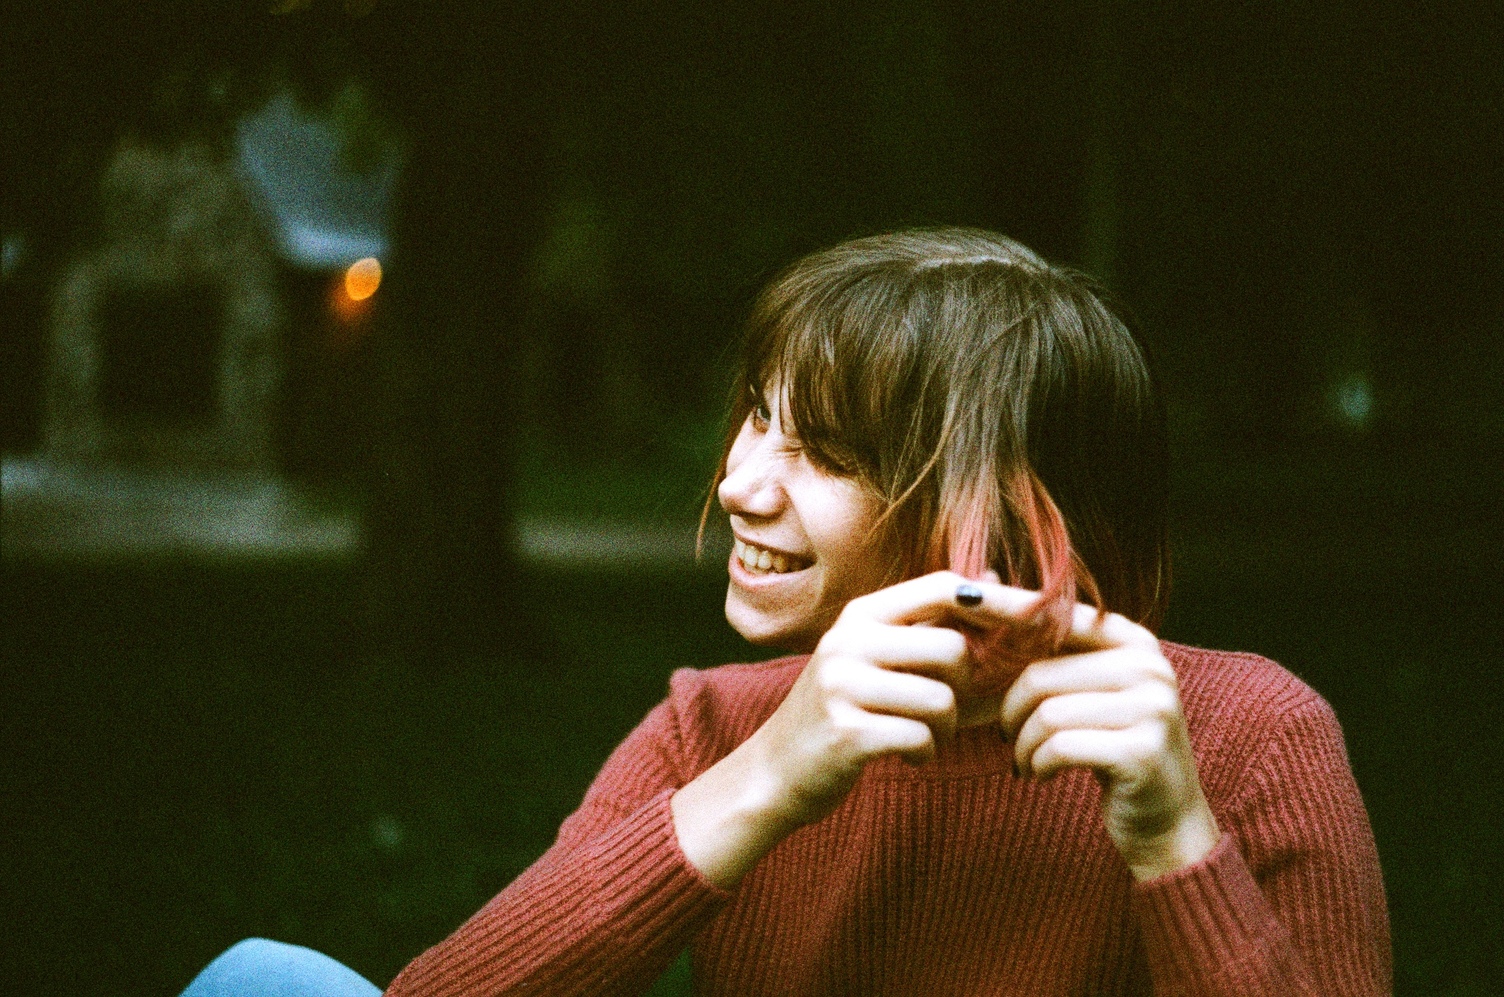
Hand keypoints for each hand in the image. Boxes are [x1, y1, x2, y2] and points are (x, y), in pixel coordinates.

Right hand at [672, 572, 973, 886]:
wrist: (776, 769)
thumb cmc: (842, 710)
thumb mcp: (876, 655)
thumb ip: (931, 622)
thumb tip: (995, 581)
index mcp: (861, 614)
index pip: (942, 587)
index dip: (998, 600)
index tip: (1037, 617)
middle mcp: (848, 640)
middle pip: (953, 648)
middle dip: (965, 686)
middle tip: (944, 707)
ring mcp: (843, 685)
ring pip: (942, 699)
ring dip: (945, 728)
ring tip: (921, 735)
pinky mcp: (846, 732)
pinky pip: (921, 738)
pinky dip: (925, 753)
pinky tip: (906, 754)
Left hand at [982, 589, 1218, 880]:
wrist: (1165, 818)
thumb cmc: (1107, 745)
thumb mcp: (1083, 689)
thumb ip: (1042, 642)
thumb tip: (979, 580)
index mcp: (1132, 640)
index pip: (1056, 615)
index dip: (1004, 608)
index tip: (958, 598)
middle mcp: (1149, 665)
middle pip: (1041, 675)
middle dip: (1010, 711)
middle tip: (1007, 736)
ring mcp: (1153, 707)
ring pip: (1046, 713)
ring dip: (1022, 744)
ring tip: (1025, 759)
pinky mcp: (1142, 751)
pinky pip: (1059, 747)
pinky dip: (1037, 764)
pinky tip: (1040, 774)